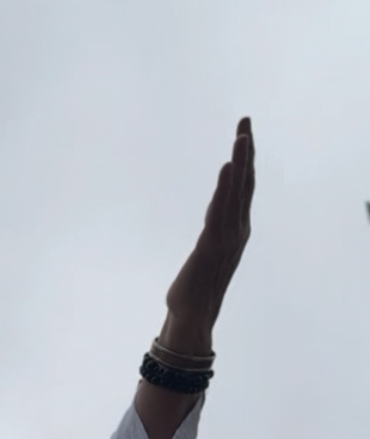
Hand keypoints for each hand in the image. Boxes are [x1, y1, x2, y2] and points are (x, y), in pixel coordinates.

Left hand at [158, 116, 254, 353]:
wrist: (192, 318)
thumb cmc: (196, 288)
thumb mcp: (207, 251)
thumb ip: (213, 230)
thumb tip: (214, 215)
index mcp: (235, 230)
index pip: (242, 188)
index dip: (245, 159)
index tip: (244, 132)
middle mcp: (236, 230)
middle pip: (244, 183)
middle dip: (246, 151)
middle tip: (245, 121)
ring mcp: (226, 238)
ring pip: (234, 193)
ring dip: (239, 162)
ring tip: (241, 136)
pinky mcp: (211, 246)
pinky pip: (219, 211)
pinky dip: (224, 188)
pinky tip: (227, 168)